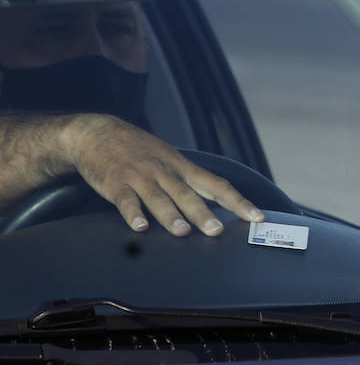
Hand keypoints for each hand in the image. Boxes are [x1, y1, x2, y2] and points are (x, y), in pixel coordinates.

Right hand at [63, 114, 264, 235]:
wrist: (97, 132)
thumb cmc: (139, 151)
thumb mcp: (170, 160)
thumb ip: (189, 181)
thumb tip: (216, 203)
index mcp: (183, 167)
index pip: (216, 184)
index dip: (238, 201)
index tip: (256, 216)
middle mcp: (165, 171)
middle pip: (188, 194)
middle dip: (203, 213)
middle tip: (217, 231)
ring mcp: (140, 176)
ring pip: (159, 198)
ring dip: (170, 215)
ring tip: (182, 232)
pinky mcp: (115, 183)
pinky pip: (126, 200)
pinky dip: (133, 213)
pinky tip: (139, 227)